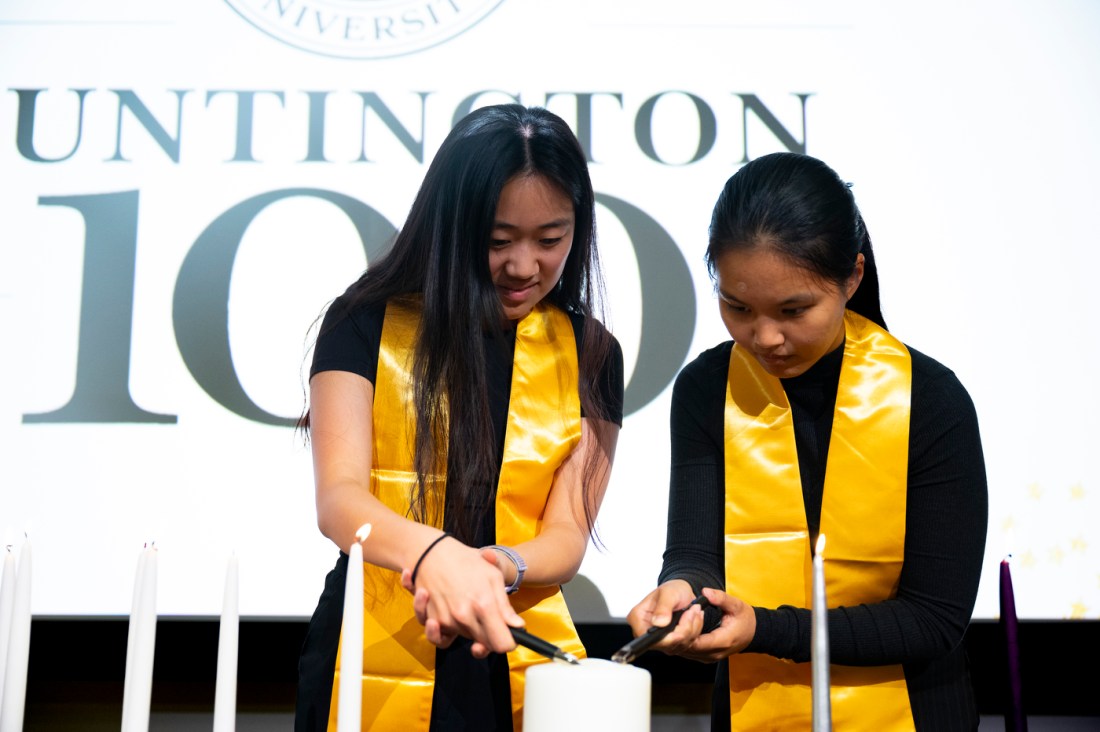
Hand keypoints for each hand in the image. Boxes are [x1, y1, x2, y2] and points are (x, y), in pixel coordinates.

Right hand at [401, 536, 521, 655]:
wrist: (431, 552)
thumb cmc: (466, 561)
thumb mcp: (493, 576)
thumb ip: (505, 606)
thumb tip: (518, 626)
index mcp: (483, 606)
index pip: (501, 644)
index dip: (507, 642)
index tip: (508, 635)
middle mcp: (464, 617)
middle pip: (483, 643)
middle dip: (488, 634)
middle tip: (486, 613)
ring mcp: (446, 620)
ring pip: (465, 638)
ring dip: (469, 629)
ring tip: (466, 606)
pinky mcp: (432, 620)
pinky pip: (443, 636)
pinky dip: (445, 631)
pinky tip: (445, 619)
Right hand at [625, 579, 706, 653]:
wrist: (682, 592)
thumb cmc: (672, 589)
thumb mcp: (668, 593)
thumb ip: (663, 607)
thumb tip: (658, 623)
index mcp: (639, 618)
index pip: (647, 638)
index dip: (665, 639)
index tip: (680, 633)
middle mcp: (647, 632)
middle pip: (666, 644)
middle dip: (684, 630)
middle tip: (692, 611)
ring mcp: (660, 640)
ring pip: (679, 645)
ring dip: (692, 629)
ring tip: (693, 611)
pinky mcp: (672, 643)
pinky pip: (687, 644)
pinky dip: (695, 631)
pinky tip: (694, 618)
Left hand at [673, 586, 755, 662]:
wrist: (754, 633)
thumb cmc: (745, 619)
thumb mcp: (736, 605)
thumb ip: (721, 598)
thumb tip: (705, 592)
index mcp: (722, 641)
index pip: (696, 643)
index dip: (687, 629)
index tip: (687, 614)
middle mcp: (714, 653)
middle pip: (688, 648)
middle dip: (681, 632)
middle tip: (682, 614)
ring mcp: (709, 657)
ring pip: (686, 652)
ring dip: (680, 637)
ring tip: (682, 620)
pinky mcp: (706, 657)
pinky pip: (689, 652)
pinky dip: (683, 641)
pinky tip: (682, 629)